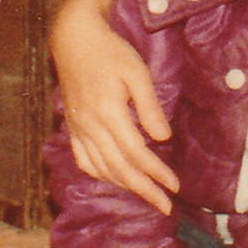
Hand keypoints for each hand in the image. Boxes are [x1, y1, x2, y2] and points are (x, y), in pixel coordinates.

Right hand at [52, 0, 177, 213]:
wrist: (75, 41)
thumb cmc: (111, 53)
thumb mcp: (137, 73)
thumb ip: (149, 107)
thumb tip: (162, 138)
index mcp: (109, 114)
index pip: (136, 154)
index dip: (156, 173)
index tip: (174, 186)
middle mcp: (91, 127)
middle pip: (119, 168)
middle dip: (144, 190)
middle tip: (165, 205)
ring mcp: (79, 129)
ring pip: (101, 168)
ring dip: (124, 186)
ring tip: (146, 196)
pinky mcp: (73, 127)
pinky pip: (84, 160)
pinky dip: (101, 174)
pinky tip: (114, 179)